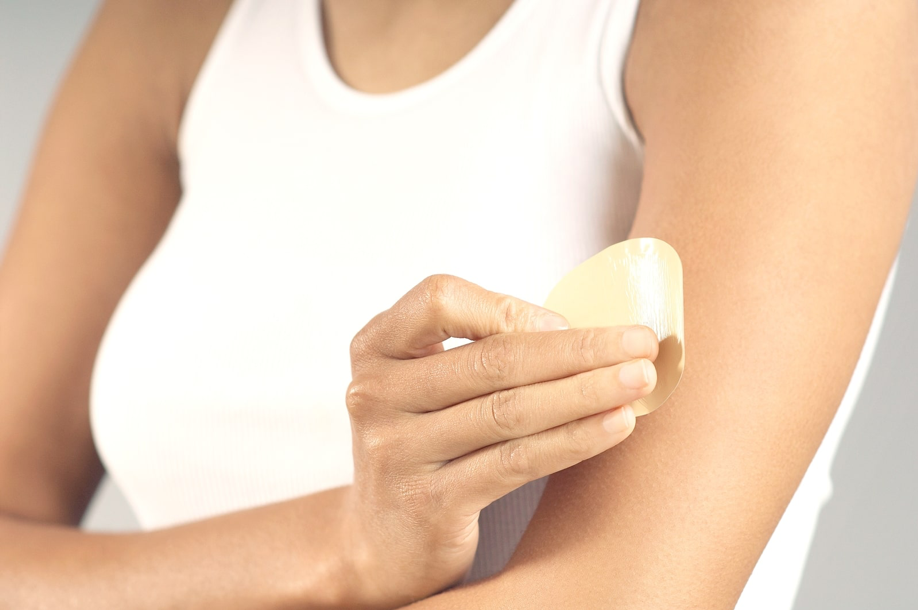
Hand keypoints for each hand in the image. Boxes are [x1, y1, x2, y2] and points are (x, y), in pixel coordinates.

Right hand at [340, 274, 657, 607]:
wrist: (382, 539)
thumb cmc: (425, 442)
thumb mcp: (429, 385)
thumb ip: (482, 350)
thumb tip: (586, 333)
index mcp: (376, 347)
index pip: (439, 300)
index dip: (508, 307)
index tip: (564, 321)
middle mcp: (375, 393)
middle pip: (490, 359)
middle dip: (578, 349)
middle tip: (641, 342)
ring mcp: (396, 450)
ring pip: (509, 411)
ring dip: (586, 392)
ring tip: (639, 380)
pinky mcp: (429, 502)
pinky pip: (516, 461)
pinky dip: (573, 439)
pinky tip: (614, 424)